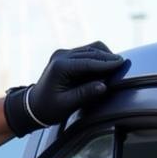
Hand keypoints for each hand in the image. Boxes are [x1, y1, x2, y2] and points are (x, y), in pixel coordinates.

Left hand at [4, 41, 124, 136]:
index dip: (106, 63)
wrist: (33, 106)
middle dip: (108, 57)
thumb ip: (84, 94)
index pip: (88, 62)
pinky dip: (97, 57)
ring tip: (117, 64)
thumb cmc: (48, 109)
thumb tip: (103, 86)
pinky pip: (86, 52)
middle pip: (91, 51)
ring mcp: (63, 54)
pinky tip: (106, 65)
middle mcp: (61, 56)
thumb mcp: (66, 105)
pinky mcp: (65, 56)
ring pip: (90, 49)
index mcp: (60, 67)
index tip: (122, 63)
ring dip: (103, 55)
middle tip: (124, 63)